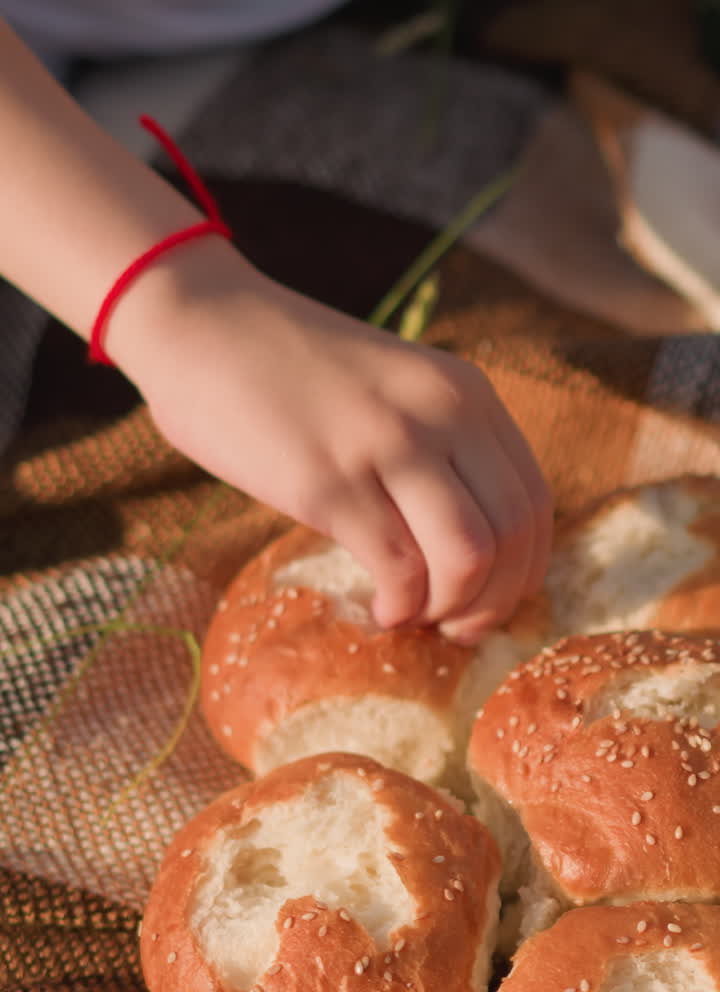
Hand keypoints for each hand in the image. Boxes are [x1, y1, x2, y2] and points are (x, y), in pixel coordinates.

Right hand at [117, 237, 552, 641]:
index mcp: (466, 394)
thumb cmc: (290, 372)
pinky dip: (399, 605)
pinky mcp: (328, 481)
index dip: (523, 571)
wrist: (201, 324)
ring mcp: (385, 444)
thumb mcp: (394, 391)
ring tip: (414, 615)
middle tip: (456, 627)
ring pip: (468, 557)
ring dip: (450, 609)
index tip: (489, 601)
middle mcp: (441, 414)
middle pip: (512, 535)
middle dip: (493, 602)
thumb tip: (470, 551)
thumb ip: (438, 450)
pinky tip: (379, 609)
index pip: (535, 502)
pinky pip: (398, 568)